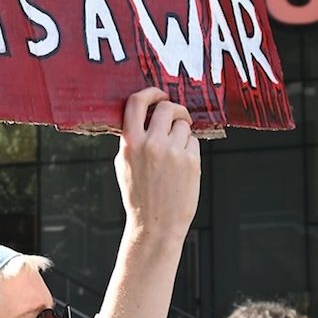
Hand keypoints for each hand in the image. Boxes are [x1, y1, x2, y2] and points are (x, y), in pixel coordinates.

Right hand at [115, 87, 200, 241]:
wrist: (156, 224)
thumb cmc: (139, 195)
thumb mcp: (124, 164)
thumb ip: (131, 138)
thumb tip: (144, 114)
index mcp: (130, 143)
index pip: (137, 102)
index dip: (150, 92)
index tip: (158, 95)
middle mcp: (151, 144)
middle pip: (167, 107)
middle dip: (174, 109)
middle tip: (177, 118)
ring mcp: (173, 152)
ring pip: (183, 125)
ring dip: (182, 133)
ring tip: (175, 153)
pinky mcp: (191, 161)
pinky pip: (193, 141)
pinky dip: (189, 149)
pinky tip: (181, 167)